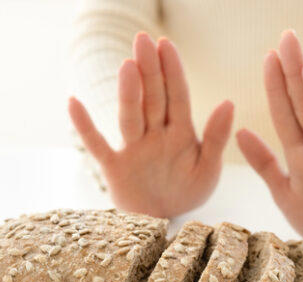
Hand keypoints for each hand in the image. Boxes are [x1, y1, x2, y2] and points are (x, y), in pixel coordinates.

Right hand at [69, 32, 233, 218]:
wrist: (163, 221)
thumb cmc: (186, 191)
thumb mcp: (208, 168)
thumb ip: (216, 138)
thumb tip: (229, 102)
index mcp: (180, 132)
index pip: (176, 96)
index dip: (172, 71)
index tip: (166, 44)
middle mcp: (155, 134)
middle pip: (152, 98)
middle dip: (149, 70)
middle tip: (143, 39)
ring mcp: (133, 149)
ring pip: (130, 117)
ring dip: (129, 94)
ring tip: (127, 66)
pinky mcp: (114, 167)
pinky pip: (97, 144)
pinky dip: (85, 126)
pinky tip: (73, 102)